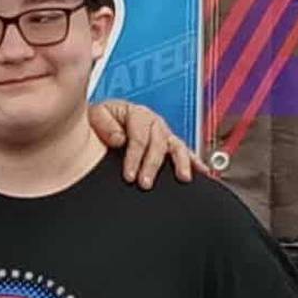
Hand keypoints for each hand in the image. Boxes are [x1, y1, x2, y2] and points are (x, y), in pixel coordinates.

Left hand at [88, 100, 206, 187]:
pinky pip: (184, 151)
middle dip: (152, 164)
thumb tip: (120, 138)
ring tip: (183, 177)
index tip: (129, 175)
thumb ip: (105, 124)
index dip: (134, 156)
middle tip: (145, 184)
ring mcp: (162, 133)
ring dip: (180, 162)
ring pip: (176, 145)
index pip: (139, 136)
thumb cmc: (96, 122)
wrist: (96, 127)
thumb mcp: (95, 116)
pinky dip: (194, 161)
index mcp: (135, 113)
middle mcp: (153, 121)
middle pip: (159, 142)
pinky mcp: (168, 144)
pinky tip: (201, 171)